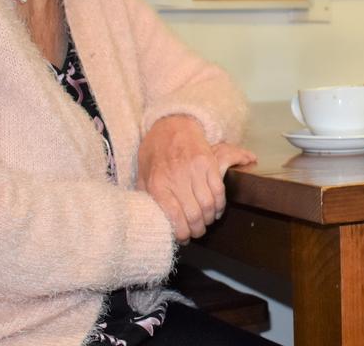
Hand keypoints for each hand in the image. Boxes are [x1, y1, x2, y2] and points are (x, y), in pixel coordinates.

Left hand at [137, 115, 254, 242]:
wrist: (172, 124)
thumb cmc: (155, 152)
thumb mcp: (143, 174)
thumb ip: (146, 196)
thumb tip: (150, 219)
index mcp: (157, 184)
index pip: (174, 218)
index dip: (182, 233)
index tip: (184, 238)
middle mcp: (177, 178)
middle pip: (194, 214)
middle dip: (198, 229)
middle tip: (197, 232)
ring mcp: (195, 170)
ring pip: (208, 205)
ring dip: (210, 219)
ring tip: (207, 222)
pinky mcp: (209, 163)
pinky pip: (219, 191)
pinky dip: (220, 205)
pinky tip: (216, 209)